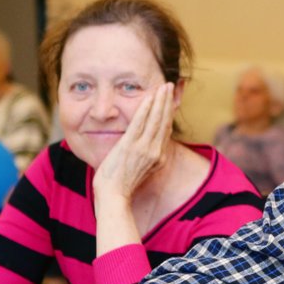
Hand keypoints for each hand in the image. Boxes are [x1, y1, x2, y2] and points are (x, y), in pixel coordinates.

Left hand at [93, 81, 175, 203]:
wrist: (113, 197)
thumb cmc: (120, 187)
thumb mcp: (139, 172)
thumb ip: (144, 158)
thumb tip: (142, 150)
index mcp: (158, 158)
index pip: (165, 131)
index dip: (168, 114)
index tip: (169, 101)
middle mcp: (156, 152)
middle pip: (164, 122)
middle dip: (167, 102)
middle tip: (169, 86)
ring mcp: (144, 148)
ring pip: (156, 119)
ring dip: (160, 100)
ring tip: (163, 86)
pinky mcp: (131, 145)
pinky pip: (140, 122)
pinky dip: (146, 108)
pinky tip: (149, 96)